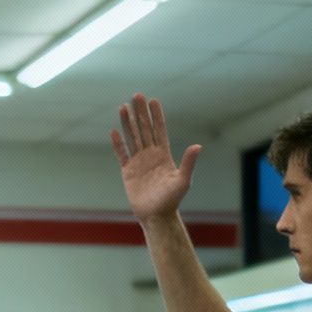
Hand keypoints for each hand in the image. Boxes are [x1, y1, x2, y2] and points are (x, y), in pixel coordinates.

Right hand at [110, 94, 202, 224]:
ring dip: (128, 123)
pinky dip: (117, 143)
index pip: (159, 130)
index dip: (156, 116)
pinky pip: (122, 154)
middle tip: (137, 95)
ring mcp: (138, 162)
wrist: (156, 216)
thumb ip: (188, 162)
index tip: (153, 101)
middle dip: (140, 113)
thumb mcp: (183, 180)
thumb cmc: (172, 200)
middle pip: (144, 129)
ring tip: (123, 107)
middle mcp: (151, 155)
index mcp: (164, 155)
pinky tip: (114, 131)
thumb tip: (197, 146)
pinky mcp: (128, 172)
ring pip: (132, 138)